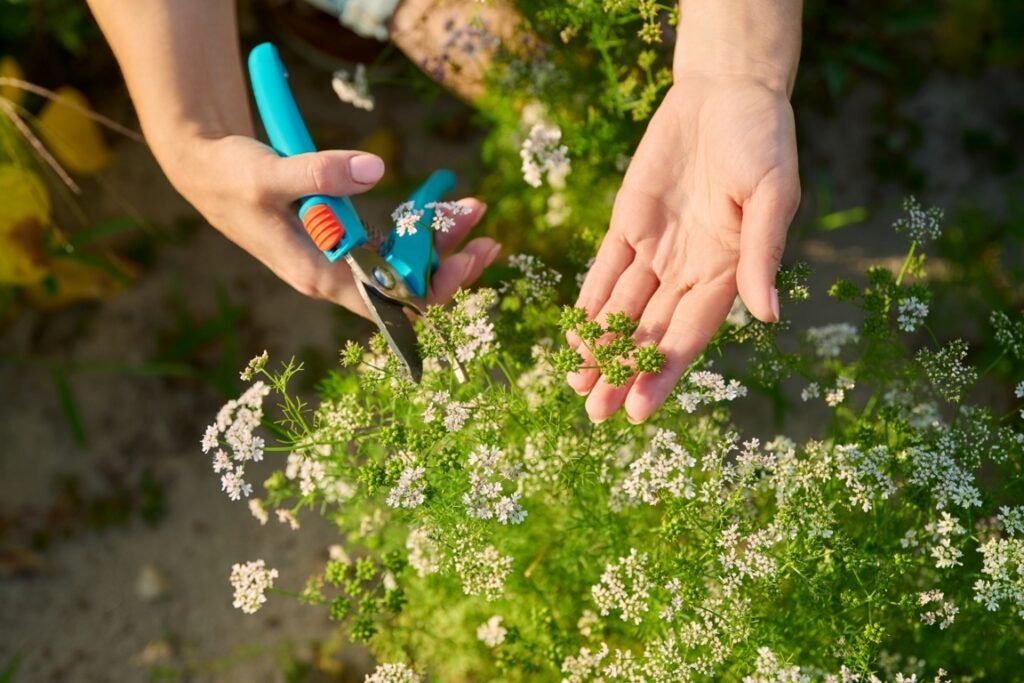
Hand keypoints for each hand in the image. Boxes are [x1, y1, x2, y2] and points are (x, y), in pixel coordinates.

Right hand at [166, 134, 499, 315]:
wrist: (206, 172)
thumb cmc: (231, 178)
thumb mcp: (269, 173)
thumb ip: (319, 172)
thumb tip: (377, 170)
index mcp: (319, 274)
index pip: (389, 300)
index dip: (434, 288)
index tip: (468, 260)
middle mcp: (334, 276)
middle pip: (405, 287)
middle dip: (450, 264)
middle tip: (489, 235)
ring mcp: (339, 260)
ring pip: (402, 264)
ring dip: (440, 242)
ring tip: (474, 209)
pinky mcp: (341, 241)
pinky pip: (390, 245)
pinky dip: (418, 227)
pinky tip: (443, 203)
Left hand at [568, 74, 799, 422]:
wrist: (725, 89)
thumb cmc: (762, 138)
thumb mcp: (772, 193)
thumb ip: (761, 253)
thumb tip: (768, 316)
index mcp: (727, 270)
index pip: (690, 333)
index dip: (664, 373)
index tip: (639, 410)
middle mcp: (689, 269)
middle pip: (651, 332)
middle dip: (624, 373)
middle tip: (596, 415)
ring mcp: (656, 249)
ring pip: (622, 310)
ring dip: (601, 349)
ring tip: (577, 388)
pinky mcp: (628, 225)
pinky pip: (604, 271)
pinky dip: (589, 303)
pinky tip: (574, 337)